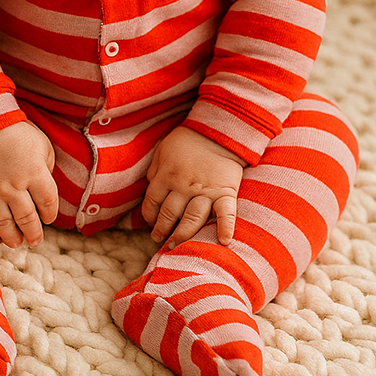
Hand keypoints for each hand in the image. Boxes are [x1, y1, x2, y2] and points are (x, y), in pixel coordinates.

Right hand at [0, 121, 58, 248]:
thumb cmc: (15, 130)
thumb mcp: (41, 143)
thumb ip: (47, 166)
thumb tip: (45, 185)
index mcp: (35, 173)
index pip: (48, 203)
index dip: (51, 214)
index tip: (49, 218)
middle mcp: (14, 186)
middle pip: (27, 218)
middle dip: (33, 233)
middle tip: (35, 240)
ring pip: (3, 223)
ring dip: (11, 237)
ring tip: (16, 243)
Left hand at [141, 126, 244, 246]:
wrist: (217, 130)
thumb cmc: (186, 140)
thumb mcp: (162, 150)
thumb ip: (155, 171)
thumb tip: (150, 188)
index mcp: (166, 176)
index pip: (152, 203)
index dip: (149, 217)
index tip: (150, 223)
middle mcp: (183, 186)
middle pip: (169, 215)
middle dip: (162, 230)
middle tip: (159, 240)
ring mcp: (205, 190)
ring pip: (192, 219)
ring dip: (183, 235)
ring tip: (176, 245)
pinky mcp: (225, 191)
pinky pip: (226, 213)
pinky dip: (226, 228)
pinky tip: (224, 242)